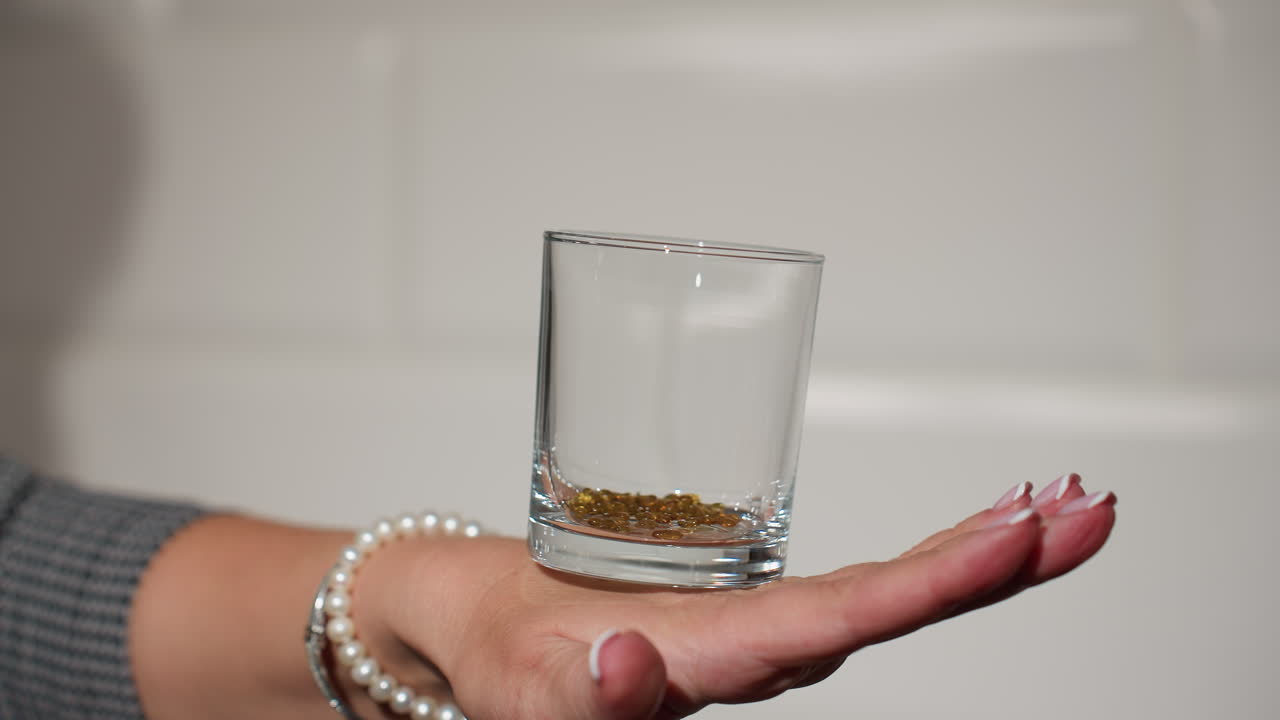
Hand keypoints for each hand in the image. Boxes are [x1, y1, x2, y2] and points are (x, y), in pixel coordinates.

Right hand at [358, 474, 1115, 719]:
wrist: (503, 645)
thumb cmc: (526, 666)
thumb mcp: (540, 693)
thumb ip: (589, 695)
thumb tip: (625, 665)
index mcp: (722, 661)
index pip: (849, 620)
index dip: (938, 580)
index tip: (1018, 537)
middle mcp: (768, 649)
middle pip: (900, 605)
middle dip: (1000, 559)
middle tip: (1088, 511)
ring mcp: (774, 632)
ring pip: (896, 593)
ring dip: (988, 548)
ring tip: (1067, 503)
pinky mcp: (763, 610)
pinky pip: (867, 584)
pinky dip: (941, 550)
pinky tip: (996, 526)